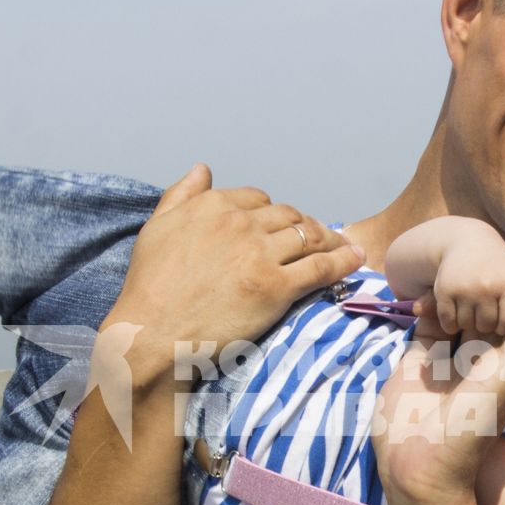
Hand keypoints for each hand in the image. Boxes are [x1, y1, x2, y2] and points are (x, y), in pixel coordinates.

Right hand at [105, 164, 365, 375]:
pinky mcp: (276, 287)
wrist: (151, 335)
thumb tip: (203, 168)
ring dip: (329, 240)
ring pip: (309, 237)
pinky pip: (321, 267)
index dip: (272, 212)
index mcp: (213, 206)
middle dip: (304, 225)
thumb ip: (181, 194)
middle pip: (288, 216)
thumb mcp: (156, 228)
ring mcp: (260, 254)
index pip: (257, 199)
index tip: (280, 226)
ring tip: (341, 247)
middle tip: (316, 239)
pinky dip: (343, 261)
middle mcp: (240, 223)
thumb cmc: (148, 289)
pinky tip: (355, 259)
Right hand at [374, 307, 504, 504]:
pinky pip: (427, 324)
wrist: (421, 464)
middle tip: (474, 279)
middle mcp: (482, 360)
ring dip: (454, 298)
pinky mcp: (420, 359)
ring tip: (448, 288)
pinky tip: (423, 305)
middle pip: (490, 312)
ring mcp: (450, 359)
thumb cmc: (471, 423)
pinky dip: (426, 309)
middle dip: (485, 293)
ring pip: (458, 314)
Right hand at [415, 223, 504, 337]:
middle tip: (485, 313)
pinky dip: (451, 323)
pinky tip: (457, 313)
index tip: (502, 319)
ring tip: (472, 311)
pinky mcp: (444, 291)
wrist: (465, 241)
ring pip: (467, 325)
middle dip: (486, 324)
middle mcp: (486, 286)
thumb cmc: (500, 263)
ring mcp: (464, 289)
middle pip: (487, 326)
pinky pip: (448, 322)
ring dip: (468, 323)